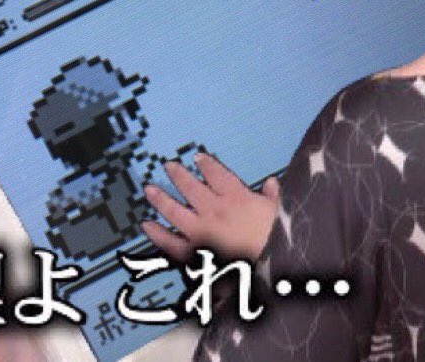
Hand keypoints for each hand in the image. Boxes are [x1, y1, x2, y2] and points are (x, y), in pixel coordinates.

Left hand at [142, 152, 280, 261]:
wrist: (271, 267)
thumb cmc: (276, 239)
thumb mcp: (278, 212)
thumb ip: (272, 196)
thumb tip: (271, 183)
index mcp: (236, 198)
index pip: (216, 174)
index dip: (206, 164)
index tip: (198, 157)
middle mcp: (214, 210)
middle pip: (190, 187)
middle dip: (178, 174)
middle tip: (168, 166)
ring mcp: (200, 231)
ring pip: (174, 210)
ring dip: (160, 198)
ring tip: (149, 189)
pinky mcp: (193, 252)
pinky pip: (169, 242)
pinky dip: (156, 233)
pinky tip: (146, 225)